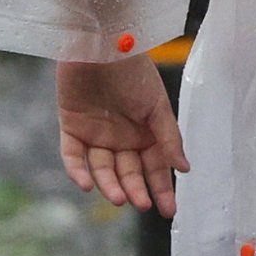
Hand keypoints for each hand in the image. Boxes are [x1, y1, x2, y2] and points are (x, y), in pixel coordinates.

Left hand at [57, 56, 185, 213]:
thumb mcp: (157, 106)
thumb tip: (184, 169)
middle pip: (128, 172)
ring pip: (102, 169)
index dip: (161, 189)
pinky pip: (73, 156)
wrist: (102, 44)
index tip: (169, 211)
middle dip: (136, 190)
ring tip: (118, 198)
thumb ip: (169, 138)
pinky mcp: (71, 128)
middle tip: (142, 205)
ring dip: (109, 185)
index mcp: (146, 133)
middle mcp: (121, 138)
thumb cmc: (134, 71)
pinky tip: (86, 185)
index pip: (154, 168)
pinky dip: (78, 171)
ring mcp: (96, 135)